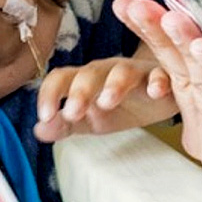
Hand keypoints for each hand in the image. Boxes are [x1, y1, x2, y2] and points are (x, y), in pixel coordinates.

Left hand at [33, 54, 174, 141]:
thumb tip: (38, 130)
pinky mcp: (163, 77)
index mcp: (86, 80)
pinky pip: (161, 75)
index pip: (61, 78)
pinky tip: (156, 92)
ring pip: (124, 71)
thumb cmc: (123, 104)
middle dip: (79, 91)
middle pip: (90, 73)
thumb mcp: (92, 120)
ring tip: (107, 102)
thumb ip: (66, 125)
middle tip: (73, 113)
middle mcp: (108, 71)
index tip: (45, 116)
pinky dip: (159, 81)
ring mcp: (136, 72)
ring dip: (114, 83)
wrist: (161, 93)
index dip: (50, 94)